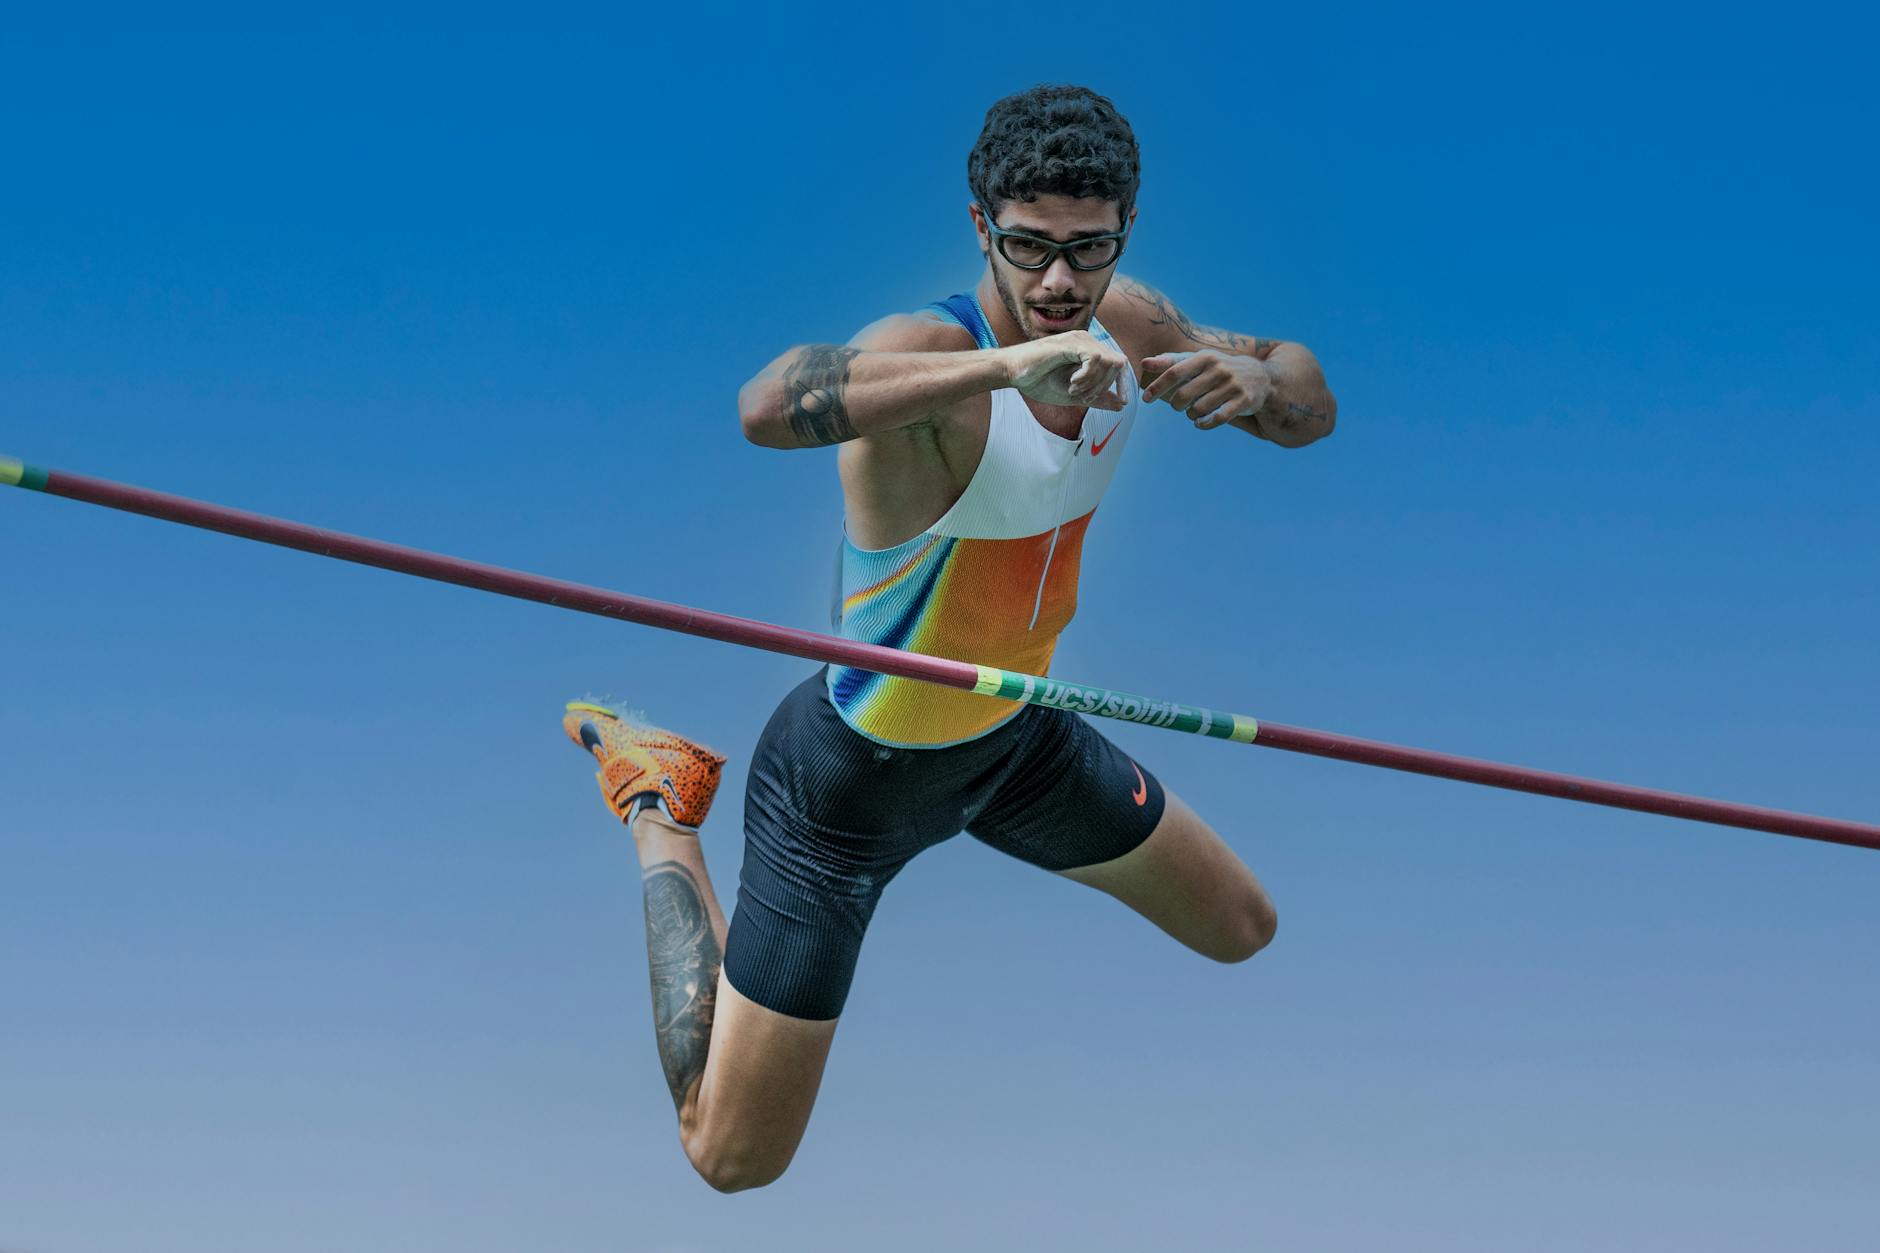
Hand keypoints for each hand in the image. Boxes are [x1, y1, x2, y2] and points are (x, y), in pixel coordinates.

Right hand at [1001, 331, 1128, 410]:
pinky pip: (1094, 359)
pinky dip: (1087, 376)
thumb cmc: (1038, 381)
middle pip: (1118, 363)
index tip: (1123, 401)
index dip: (1124, 383)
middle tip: (1084, 398)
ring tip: (1074, 390)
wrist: (1012, 373)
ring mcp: (1079, 340)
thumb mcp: (1074, 395)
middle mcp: (1087, 341)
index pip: (1119, 364)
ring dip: (1094, 383)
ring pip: (1108, 361)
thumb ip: (1097, 398)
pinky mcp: (1070, 343)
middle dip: (1106, 387)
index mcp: (1089, 351)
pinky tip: (1072, 384)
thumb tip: (1121, 405)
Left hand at [1139, 351, 1273, 429]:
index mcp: (1205, 357)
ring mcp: (1232, 385)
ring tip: (1194, 412)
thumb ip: (1171, 361)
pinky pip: (1216, 419)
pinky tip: (1200, 423)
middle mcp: (1219, 369)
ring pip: (1198, 409)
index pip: (1174, 372)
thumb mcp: (1198, 360)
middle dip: (1176, 405)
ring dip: (1191, 415)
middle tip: (1179, 405)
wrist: (1261, 378)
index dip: (1157, 387)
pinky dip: (1203, 424)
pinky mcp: (1243, 401)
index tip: (1146, 399)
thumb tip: (1144, 363)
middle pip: (1183, 395)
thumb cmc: (1219, 368)